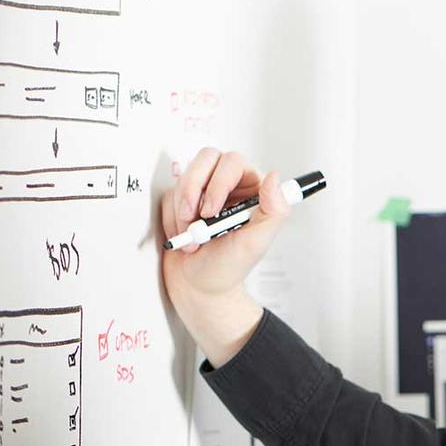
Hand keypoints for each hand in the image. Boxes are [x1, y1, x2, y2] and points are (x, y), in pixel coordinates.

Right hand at [160, 148, 290, 363]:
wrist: (198, 287)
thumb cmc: (229, 267)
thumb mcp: (257, 242)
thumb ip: (275, 210)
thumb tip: (275, 178)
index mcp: (252, 189)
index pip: (234, 162)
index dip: (219, 182)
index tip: (211, 212)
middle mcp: (228, 185)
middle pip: (206, 158)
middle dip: (194, 190)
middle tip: (195, 220)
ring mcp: (203, 190)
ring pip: (185, 177)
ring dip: (183, 211)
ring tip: (194, 239)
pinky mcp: (182, 199)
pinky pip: (169, 194)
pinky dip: (173, 219)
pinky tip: (184, 237)